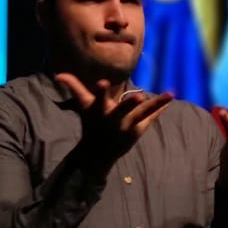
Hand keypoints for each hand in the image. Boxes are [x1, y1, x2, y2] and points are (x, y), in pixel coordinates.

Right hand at [56, 73, 172, 173]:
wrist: (98, 153)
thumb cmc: (91, 123)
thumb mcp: (82, 105)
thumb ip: (74, 87)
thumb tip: (58, 74)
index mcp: (99, 110)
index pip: (98, 99)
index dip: (100, 92)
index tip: (102, 83)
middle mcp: (113, 118)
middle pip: (122, 110)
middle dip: (130, 104)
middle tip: (140, 96)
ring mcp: (127, 126)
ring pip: (142, 114)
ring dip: (155, 105)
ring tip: (169, 95)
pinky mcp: (137, 131)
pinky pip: (149, 118)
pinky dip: (159, 109)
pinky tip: (170, 98)